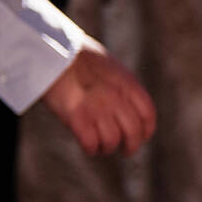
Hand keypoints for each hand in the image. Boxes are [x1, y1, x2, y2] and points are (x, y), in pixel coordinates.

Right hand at [40, 36, 155, 155]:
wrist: (53, 50)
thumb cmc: (79, 57)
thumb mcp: (112, 67)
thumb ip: (123, 87)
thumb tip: (128, 108)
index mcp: (128, 85)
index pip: (148, 116)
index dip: (146, 132)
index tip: (141, 138)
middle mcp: (117, 99)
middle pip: (133, 133)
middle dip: (131, 147)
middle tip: (125, 151)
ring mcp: (97, 109)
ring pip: (112, 141)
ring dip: (107, 148)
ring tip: (102, 147)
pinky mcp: (77, 118)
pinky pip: (91, 144)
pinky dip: (91, 150)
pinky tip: (89, 148)